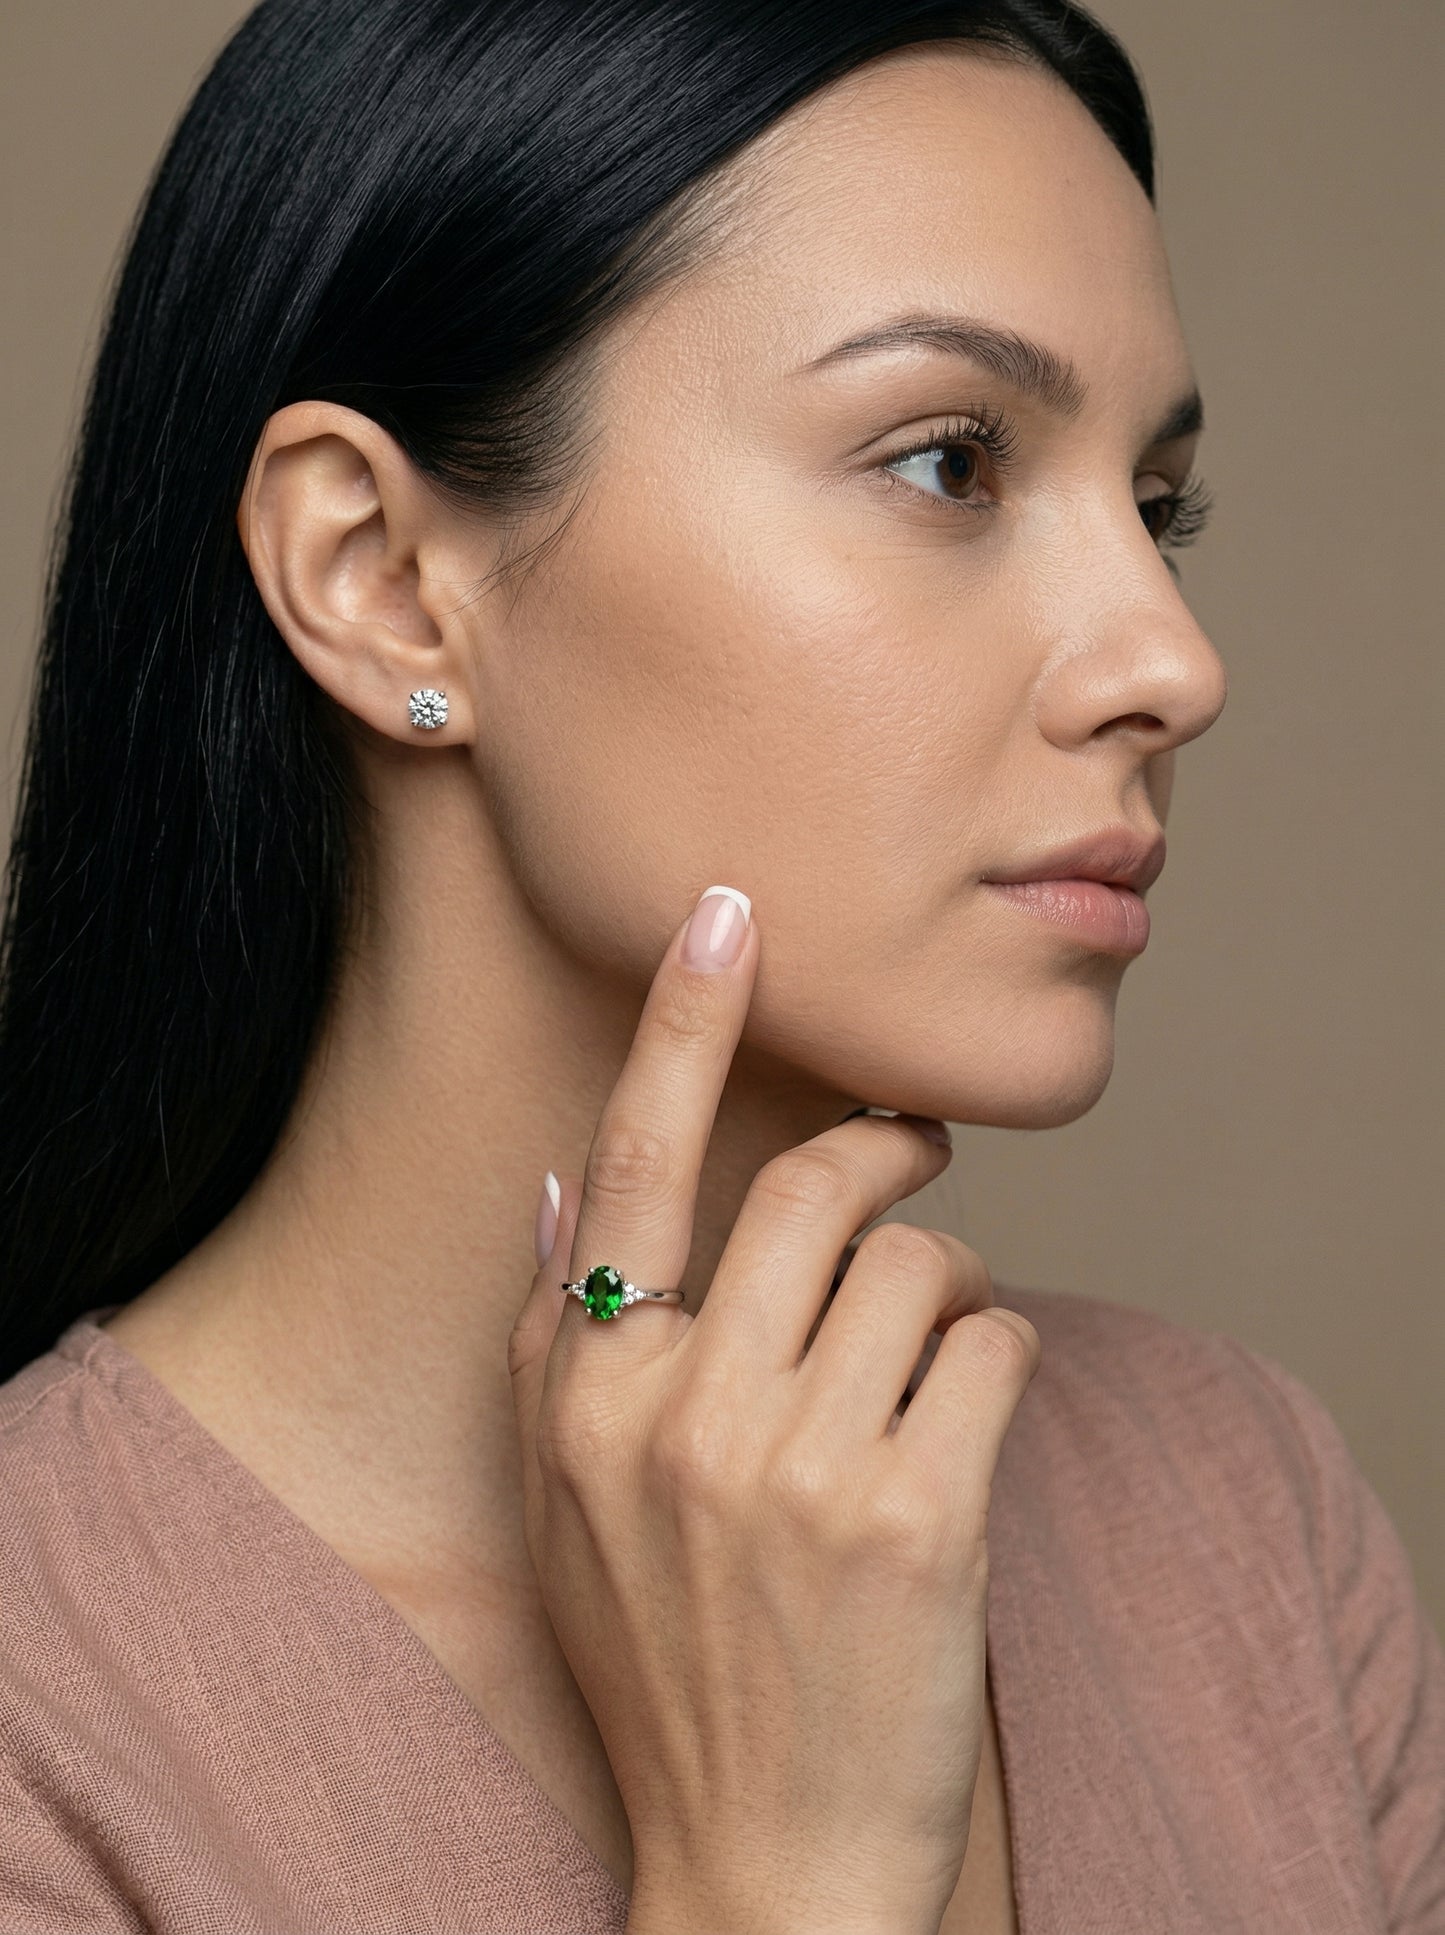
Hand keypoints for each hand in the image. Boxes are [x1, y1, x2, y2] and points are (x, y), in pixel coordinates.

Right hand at [508, 888, 1040, 1934]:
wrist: (764, 1855)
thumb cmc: (669, 1662)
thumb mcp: (562, 1505)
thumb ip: (555, 1337)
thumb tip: (561, 1187)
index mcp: (590, 1395)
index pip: (635, 1164)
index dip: (681, 1023)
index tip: (723, 912)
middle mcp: (683, 1412)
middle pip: (822, 1185)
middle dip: (890, 1158)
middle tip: (920, 1157)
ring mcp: (801, 1463)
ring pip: (926, 1262)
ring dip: (947, 1294)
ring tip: (921, 1369)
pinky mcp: (919, 1514)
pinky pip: (994, 1345)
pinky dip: (994, 1369)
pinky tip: (958, 1439)